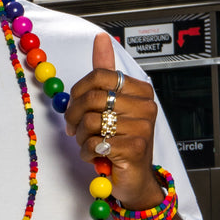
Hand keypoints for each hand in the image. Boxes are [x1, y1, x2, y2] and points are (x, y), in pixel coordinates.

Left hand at [64, 33, 161, 209]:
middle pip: (93, 98)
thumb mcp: (112, 105)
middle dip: (75, 117)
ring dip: (80, 137)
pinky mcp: (135, 148)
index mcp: (140, 91)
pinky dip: (88, 152)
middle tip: (73, 130)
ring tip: (87, 144)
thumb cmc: (121, 143)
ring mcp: (142, 127)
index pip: (100, 76)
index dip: (79, 93)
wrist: (134, 180)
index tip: (74, 108)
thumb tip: (101, 38)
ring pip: (92, 122)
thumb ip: (106, 72)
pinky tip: (95, 156)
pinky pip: (96, 143)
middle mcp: (145, 106)